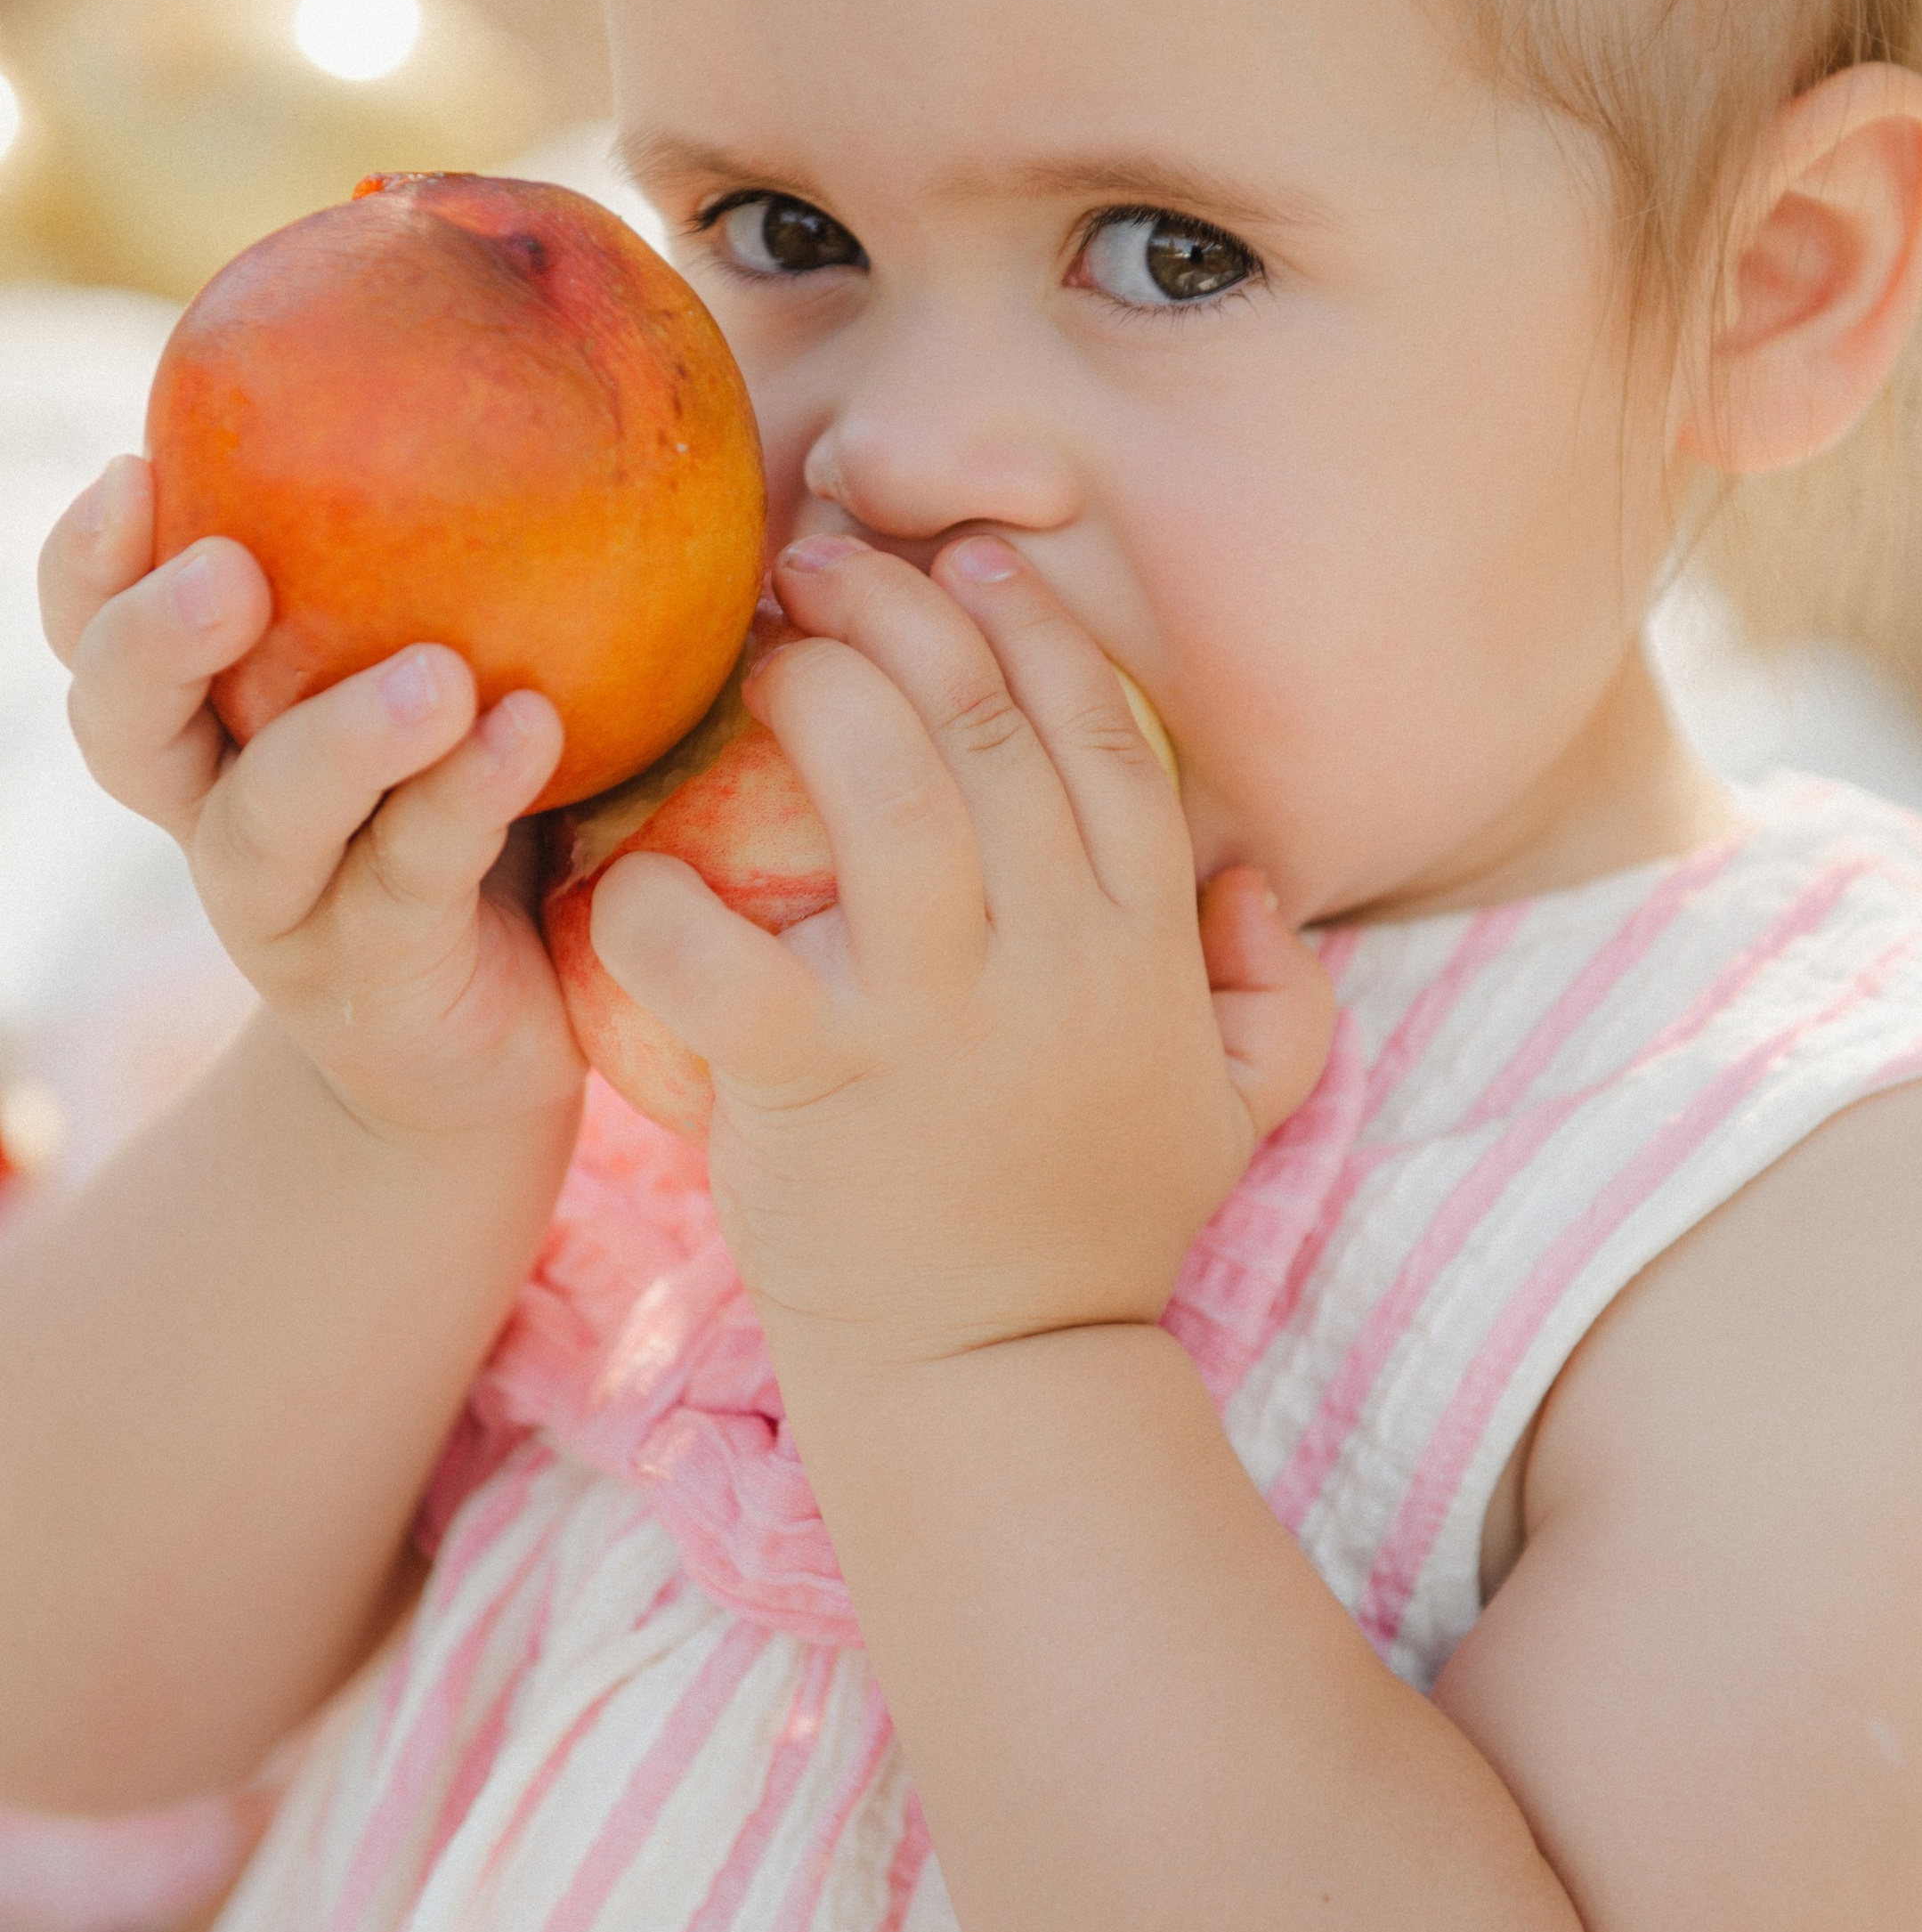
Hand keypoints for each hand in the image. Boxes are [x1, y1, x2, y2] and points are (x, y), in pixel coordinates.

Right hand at [39, 458, 585, 1157]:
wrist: (503, 1033)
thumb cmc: (491, 802)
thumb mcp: (473, 661)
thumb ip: (476, 543)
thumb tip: (551, 326)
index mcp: (212, 722)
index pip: (97, 628)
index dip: (89, 560)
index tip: (135, 466)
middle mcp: (220, 809)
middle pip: (122, 724)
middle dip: (152, 638)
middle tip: (228, 568)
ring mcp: (290, 907)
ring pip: (262, 819)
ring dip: (338, 737)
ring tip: (436, 674)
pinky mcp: (380, 973)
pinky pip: (411, 877)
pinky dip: (463, 799)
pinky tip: (529, 730)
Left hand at [588, 534, 1336, 1366]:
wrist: (1001, 1374)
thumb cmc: (1098, 1223)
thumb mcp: (1242, 1107)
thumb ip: (1277, 990)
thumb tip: (1251, 880)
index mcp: (1144, 937)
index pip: (1103, 731)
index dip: (1036, 624)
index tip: (968, 557)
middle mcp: (1054, 954)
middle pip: (987, 726)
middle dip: (900, 610)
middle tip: (817, 565)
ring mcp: (935, 1015)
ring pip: (889, 792)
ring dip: (819, 691)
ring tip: (758, 649)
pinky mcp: (815, 1085)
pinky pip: (726, 963)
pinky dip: (667, 904)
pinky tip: (634, 870)